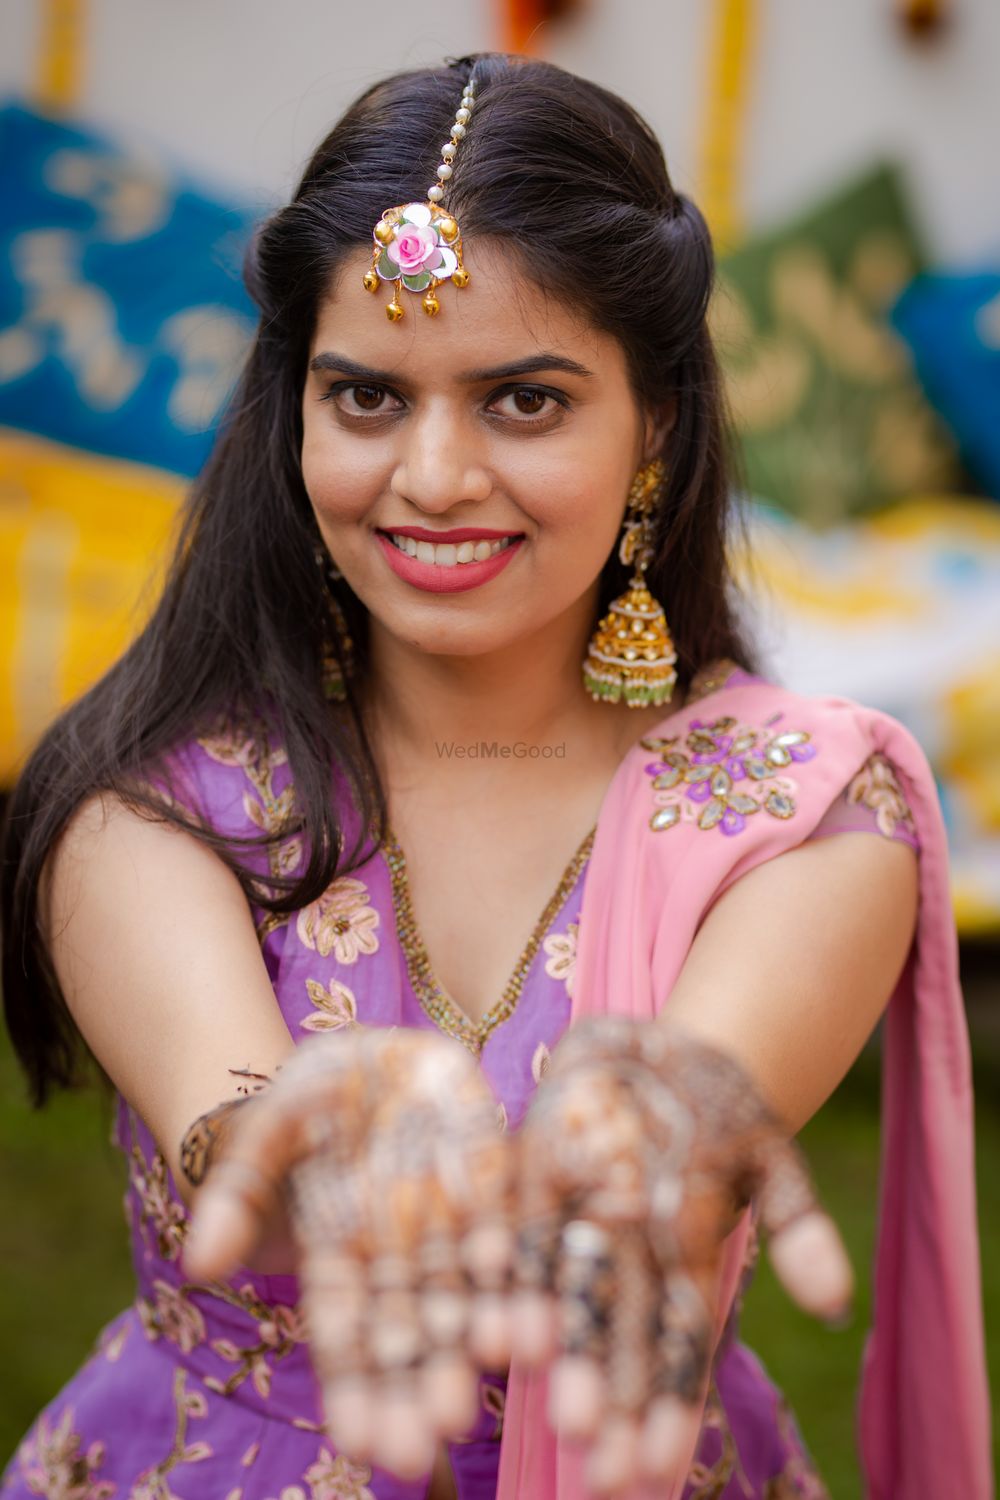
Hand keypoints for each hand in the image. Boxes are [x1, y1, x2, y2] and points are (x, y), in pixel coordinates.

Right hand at [184, 1028, 513, 1480]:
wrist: (365, 1054)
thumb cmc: (300, 1103)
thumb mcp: (261, 1137)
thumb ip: (235, 1195)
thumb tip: (200, 1264)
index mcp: (339, 1253)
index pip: (344, 1332)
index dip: (352, 1386)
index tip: (360, 1444)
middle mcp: (400, 1251)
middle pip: (411, 1330)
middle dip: (417, 1387)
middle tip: (427, 1446)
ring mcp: (451, 1219)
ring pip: (468, 1294)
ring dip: (475, 1344)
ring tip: (485, 1395)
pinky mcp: (492, 1177)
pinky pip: (509, 1228)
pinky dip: (517, 1272)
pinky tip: (532, 1322)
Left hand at [508, 1017, 852, 1496]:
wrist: (664, 1046)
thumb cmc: (727, 1112)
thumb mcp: (774, 1160)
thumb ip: (800, 1230)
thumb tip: (836, 1304)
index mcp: (681, 1258)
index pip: (677, 1344)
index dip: (667, 1405)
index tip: (656, 1468)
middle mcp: (622, 1250)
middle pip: (615, 1334)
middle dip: (609, 1399)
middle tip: (599, 1469)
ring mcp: (572, 1212)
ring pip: (560, 1291)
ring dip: (556, 1348)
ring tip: (550, 1412)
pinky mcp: (533, 1167)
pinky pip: (518, 1222)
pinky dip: (509, 1269)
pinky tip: (495, 1316)